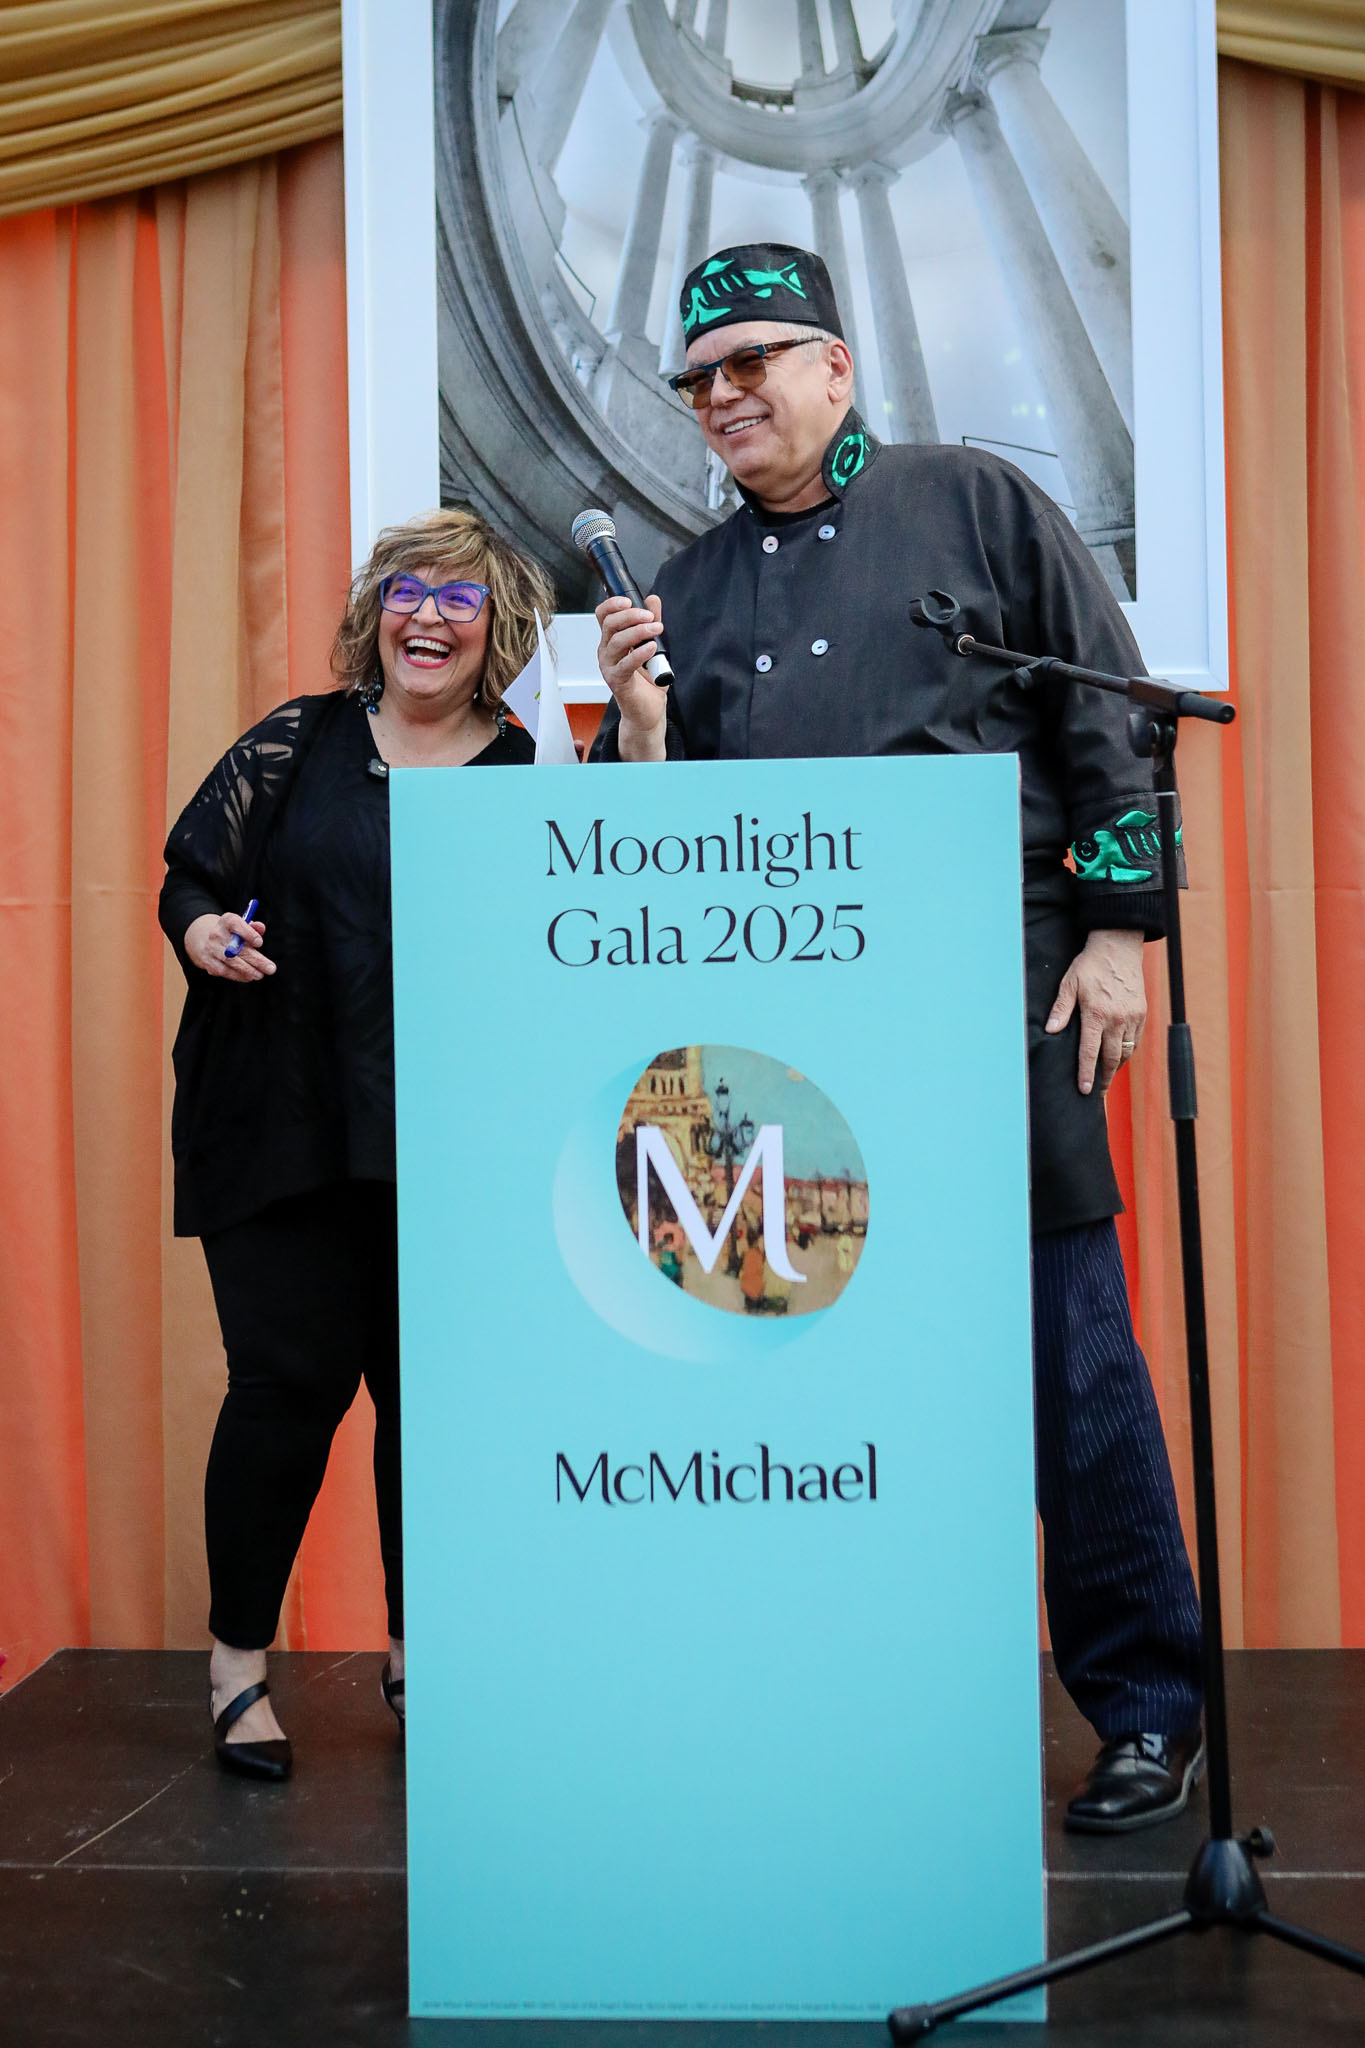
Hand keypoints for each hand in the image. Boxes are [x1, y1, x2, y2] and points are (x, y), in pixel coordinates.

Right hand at [184, 912, 275, 982]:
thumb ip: (253, 927)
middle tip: (271, 968)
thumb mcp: (242, 926)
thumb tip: (261, 927)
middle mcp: (216, 934)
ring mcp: (211, 949)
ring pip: (230, 961)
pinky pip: (224, 971)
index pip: (235, 924)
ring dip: (248, 970)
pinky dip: (238, 975)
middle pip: (236, 948)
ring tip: (260, 975)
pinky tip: (249, 977)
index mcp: (226, 921)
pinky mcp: (208, 962)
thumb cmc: (231, 934)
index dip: (247, 933)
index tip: (259, 943)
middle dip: (256, 960)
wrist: (205, 940)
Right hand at [595, 593, 668, 760]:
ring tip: (657, 629)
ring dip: (638, 631)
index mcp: (612, 640)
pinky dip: (639, 653)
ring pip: (617, 641)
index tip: (628, 601)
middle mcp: (606, 651)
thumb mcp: (653, 645)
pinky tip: (651, 647)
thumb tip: (653, 600)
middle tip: (651, 617)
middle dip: (631, 616)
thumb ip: (651, 622)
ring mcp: (609, 666)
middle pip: (609, 624)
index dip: (612, 604)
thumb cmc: (647, 681)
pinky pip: (626, 663)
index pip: (603, 616)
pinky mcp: (616, 681)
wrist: (648, 710)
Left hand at [1045, 927, 1145, 1095]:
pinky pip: (1136, 1040)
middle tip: (1096, 1093)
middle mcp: (1117, 1018)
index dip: (1086, 1073)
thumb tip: (1050, 1030)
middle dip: (1103, 1078)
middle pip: (1111, 1058)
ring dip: (1115, 1067)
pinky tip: (1119, 1057)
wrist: (1119, 946)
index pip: (1090, 1052)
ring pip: (1126, 1051)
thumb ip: (1061, 1008)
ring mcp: (1132, 1016)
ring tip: (1105, 1077)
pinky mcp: (1141, 1013)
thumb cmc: (1090, 964)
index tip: (1084, 1090)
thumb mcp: (1069, 983)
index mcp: (1096, 1013)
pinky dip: (1128, 1052)